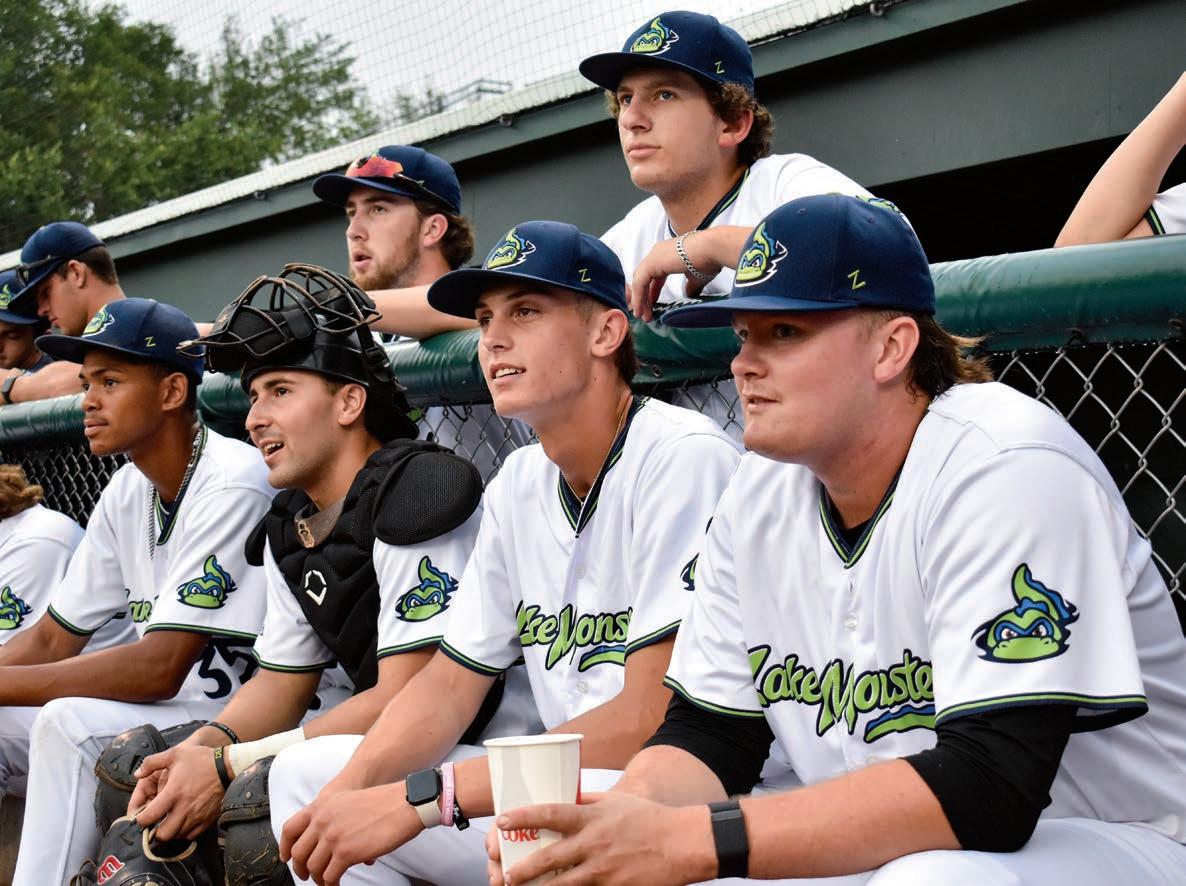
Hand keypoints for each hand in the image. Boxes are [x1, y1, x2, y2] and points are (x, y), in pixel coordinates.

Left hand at [132, 745, 225, 839]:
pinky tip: (183, 822)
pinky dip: (184, 832)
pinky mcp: (207, 820)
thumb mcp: (175, 754)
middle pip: (163, 835)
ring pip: (177, 837)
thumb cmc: (201, 759)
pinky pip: (191, 835)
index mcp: (173, 793)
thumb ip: (152, 762)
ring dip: (170, 832)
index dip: (140, 819)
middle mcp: (184, 808)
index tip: (142, 816)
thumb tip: (137, 774)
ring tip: (169, 822)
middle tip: (156, 824)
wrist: (228, 766)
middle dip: (155, 832)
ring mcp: (197, 816)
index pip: (149, 817)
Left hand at [279, 781, 421, 885]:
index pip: (290, 828)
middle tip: (307, 875)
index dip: (284, 847)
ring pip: (313, 868)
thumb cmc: (382, 803)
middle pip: (298, 852)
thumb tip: (324, 842)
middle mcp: (322, 820)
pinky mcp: (346, 853)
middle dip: (301, 868)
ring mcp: (333, 837)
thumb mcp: (348, 801)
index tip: (286, 857)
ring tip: (326, 881)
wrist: (404, 803)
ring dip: (318, 878)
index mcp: (321, 805)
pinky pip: (329, 876)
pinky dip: (331, 884)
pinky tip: (336, 884)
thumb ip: (332, 816)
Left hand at [489, 792, 714, 885]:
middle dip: (522, 869)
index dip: (522, 817)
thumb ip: (587, 802)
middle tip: (506, 875)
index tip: (501, 821)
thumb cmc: (648, 818)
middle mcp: (594, 844)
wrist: (682, 844)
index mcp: (592, 817)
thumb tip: (563, 797)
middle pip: (549, 858)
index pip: (550, 813)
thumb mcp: (615, 801)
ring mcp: (603, 872)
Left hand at [627, 235, 721, 321]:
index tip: (653, 305)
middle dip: (643, 297)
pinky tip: (642, 310)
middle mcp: (658, 253)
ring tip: (644, 317)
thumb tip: (690, 296)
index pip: (654, 275)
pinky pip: (639, 283)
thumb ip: (691, 287)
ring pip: (639, 281)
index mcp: (667, 254)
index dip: (652, 291)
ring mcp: (653, 256)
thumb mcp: (697, 278)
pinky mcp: (652, 263)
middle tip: (645, 314)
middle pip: (643, 278)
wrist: (712, 249)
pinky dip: (639, 297)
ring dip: (640, 300)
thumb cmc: (709, 259)